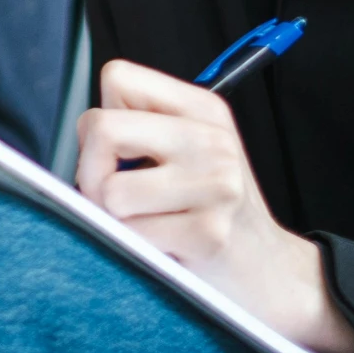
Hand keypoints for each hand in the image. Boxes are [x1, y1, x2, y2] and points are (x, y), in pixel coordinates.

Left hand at [76, 59, 353, 352]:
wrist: (271, 274)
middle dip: (90, 171)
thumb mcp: (191, 151)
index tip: (121, 152)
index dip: (103, 118)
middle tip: (113, 197)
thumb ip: (141, 127)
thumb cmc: (213, 211)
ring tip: (147, 224)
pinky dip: (135, 248)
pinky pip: (130, 234)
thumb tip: (82, 134)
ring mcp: (216, 186)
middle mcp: (212, 140)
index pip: (118, 78)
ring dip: (114, 218)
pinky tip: (166, 246)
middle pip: (100, 128)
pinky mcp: (209, 234)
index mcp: (204, 109)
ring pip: (107, 190)